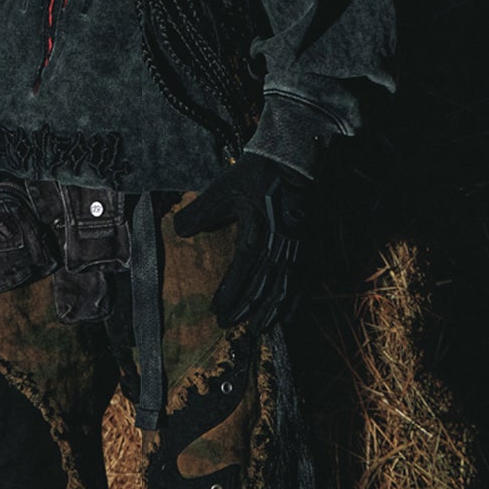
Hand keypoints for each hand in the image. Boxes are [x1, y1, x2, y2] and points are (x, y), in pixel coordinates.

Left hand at [173, 153, 307, 330]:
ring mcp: (299, 249)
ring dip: (272, 312)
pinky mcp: (310, 247)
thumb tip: (178, 231)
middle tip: (229, 326)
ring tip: (260, 329)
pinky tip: (290, 315)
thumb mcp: (223, 189)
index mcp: (258, 233)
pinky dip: (297, 302)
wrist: (295, 160)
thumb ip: (200, 212)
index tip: (216, 311)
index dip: (230, 294)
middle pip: (263, 287)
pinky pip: (306, 282)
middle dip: (245, 309)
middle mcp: (281, 246)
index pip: (242, 271)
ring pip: (286, 289)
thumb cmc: (257, 174)